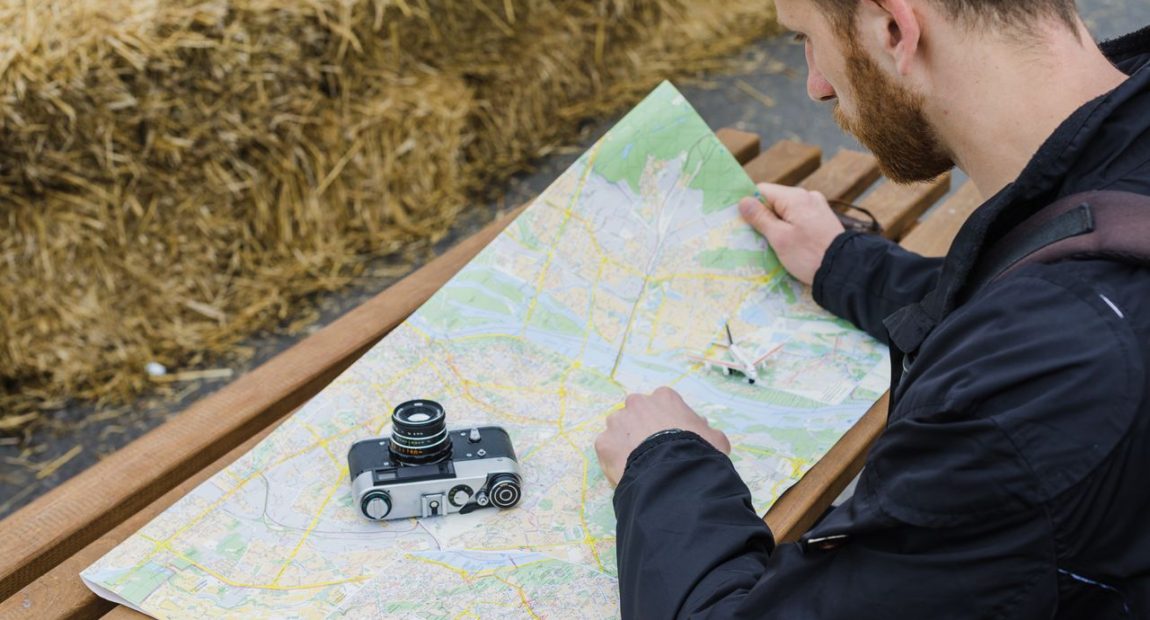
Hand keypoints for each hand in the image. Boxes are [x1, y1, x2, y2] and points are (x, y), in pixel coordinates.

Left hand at [594, 387, 730, 486]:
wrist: (674, 473)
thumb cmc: (697, 451)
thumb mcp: (715, 438)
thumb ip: (705, 430)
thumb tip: (702, 429)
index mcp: (664, 397)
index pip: (664, 405)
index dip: (668, 423)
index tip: (671, 439)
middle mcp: (636, 403)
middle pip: (637, 414)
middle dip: (643, 429)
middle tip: (653, 452)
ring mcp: (617, 422)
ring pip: (619, 431)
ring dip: (626, 443)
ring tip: (640, 465)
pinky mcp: (603, 443)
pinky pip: (608, 450)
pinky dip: (615, 460)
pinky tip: (628, 473)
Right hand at [738, 182, 844, 284]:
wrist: (844, 269)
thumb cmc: (808, 254)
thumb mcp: (779, 238)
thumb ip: (760, 218)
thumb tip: (743, 200)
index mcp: (795, 197)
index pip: (762, 191)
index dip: (751, 206)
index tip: (746, 225)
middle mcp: (808, 197)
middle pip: (775, 201)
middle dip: (765, 218)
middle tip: (759, 239)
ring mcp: (818, 207)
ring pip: (788, 211)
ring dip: (778, 225)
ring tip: (776, 245)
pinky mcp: (824, 219)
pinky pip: (800, 218)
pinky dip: (792, 228)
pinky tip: (791, 244)